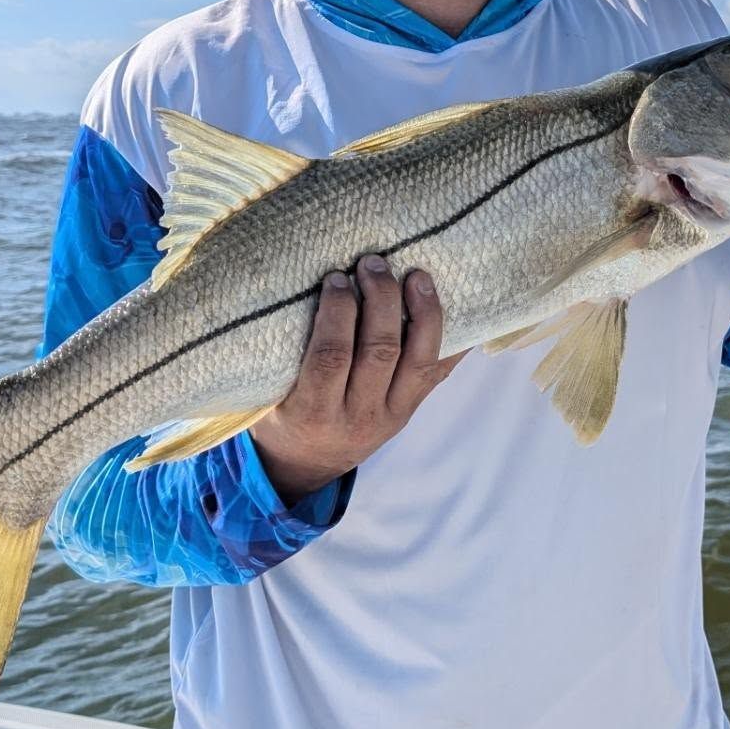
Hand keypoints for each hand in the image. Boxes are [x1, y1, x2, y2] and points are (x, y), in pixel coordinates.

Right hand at [250, 255, 468, 504]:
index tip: (336, 277)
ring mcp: (392, 415)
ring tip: (417, 275)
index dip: (337, 313)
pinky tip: (462, 307)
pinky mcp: (412, 410)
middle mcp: (357, 416)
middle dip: (381, 300)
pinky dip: (454, 339)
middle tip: (373, 262)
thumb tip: (292, 288)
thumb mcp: (267, 395)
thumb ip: (283, 354)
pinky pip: (440, 374)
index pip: (331, 359)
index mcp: (313, 412)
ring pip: (418, 361)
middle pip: (380, 352)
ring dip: (422, 313)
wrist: (306, 466)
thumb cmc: (280, 416)